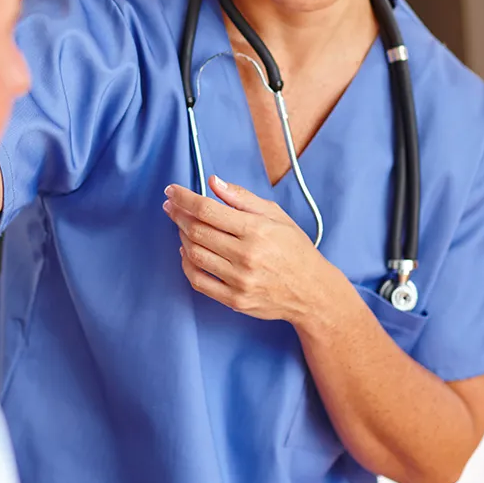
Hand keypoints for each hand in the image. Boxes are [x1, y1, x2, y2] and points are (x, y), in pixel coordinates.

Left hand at [163, 175, 339, 323]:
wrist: (312, 291)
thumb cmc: (294, 248)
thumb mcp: (275, 215)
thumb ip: (242, 198)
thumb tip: (213, 182)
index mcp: (256, 230)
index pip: (207, 209)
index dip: (184, 198)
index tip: (171, 191)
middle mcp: (246, 255)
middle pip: (196, 231)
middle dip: (178, 214)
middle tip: (171, 206)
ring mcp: (239, 280)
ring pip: (194, 254)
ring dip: (182, 236)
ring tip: (181, 225)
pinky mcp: (234, 300)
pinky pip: (198, 281)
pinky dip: (186, 264)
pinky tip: (187, 251)